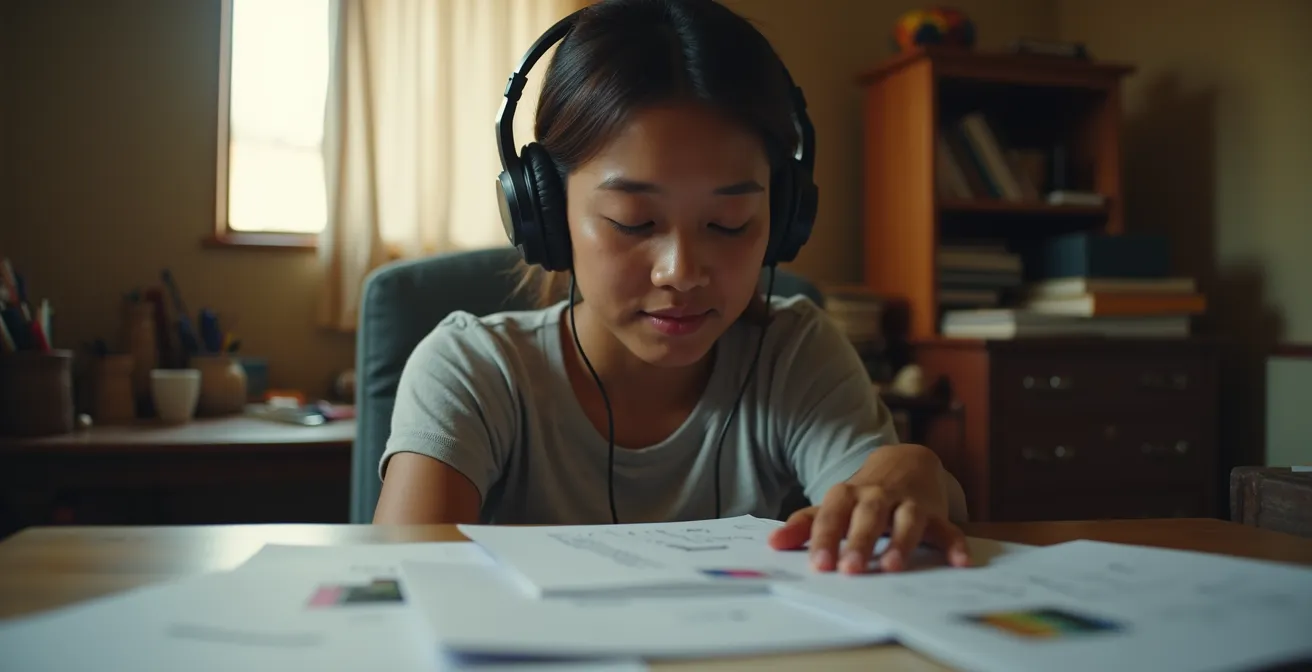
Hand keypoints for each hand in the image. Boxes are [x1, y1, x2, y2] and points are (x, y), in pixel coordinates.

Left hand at [767, 444, 969, 573]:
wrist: (906, 461)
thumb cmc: (863, 494)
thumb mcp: (834, 505)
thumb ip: (806, 525)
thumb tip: (773, 545)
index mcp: (848, 495)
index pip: (833, 516)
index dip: (825, 538)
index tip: (819, 565)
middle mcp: (878, 496)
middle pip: (868, 516)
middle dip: (860, 542)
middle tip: (850, 570)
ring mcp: (909, 502)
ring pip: (907, 520)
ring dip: (901, 543)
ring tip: (893, 568)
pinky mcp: (935, 513)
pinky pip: (948, 528)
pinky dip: (955, 544)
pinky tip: (960, 561)